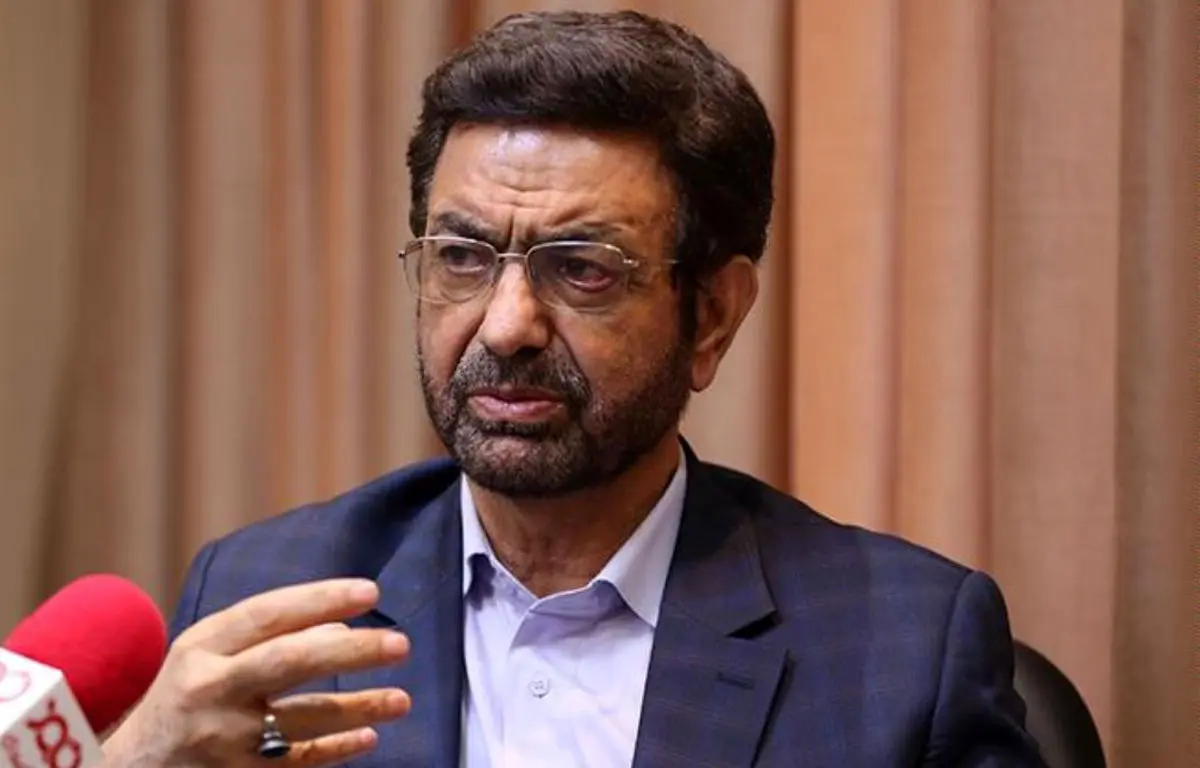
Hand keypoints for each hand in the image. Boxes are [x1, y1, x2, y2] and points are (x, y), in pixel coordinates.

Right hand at [102, 579, 410, 767]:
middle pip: (288, 662)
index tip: (370, 592)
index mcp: (201, 647)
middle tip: (400, 644)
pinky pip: (297, 761)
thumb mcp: (208, 655)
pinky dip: (335, 749)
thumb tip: (340, 626)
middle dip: (350, 651)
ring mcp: (222, 739)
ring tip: (401, 699)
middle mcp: (209, 689)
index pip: (267, 613)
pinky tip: (369, 736)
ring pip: (301, 718)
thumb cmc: (186, 697)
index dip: (321, 598)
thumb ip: (266, 636)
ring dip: (358, 708)